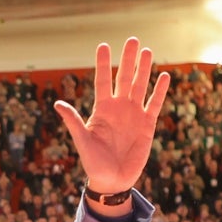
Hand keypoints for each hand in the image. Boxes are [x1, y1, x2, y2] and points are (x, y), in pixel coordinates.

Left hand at [54, 38, 169, 199]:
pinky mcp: (148, 124)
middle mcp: (119, 108)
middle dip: (128, 59)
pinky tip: (164, 75)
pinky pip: (155, 103)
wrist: (112, 181)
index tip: (103, 45)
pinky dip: (160, 90)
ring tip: (147, 51)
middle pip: (124, 78)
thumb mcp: (82, 141)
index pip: (103, 81)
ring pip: (140, 86)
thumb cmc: (94, 163)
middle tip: (132, 39)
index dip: (104, 63)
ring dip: (144, 69)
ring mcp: (134, 114)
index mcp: (102, 109)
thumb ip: (73, 122)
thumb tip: (57, 104)